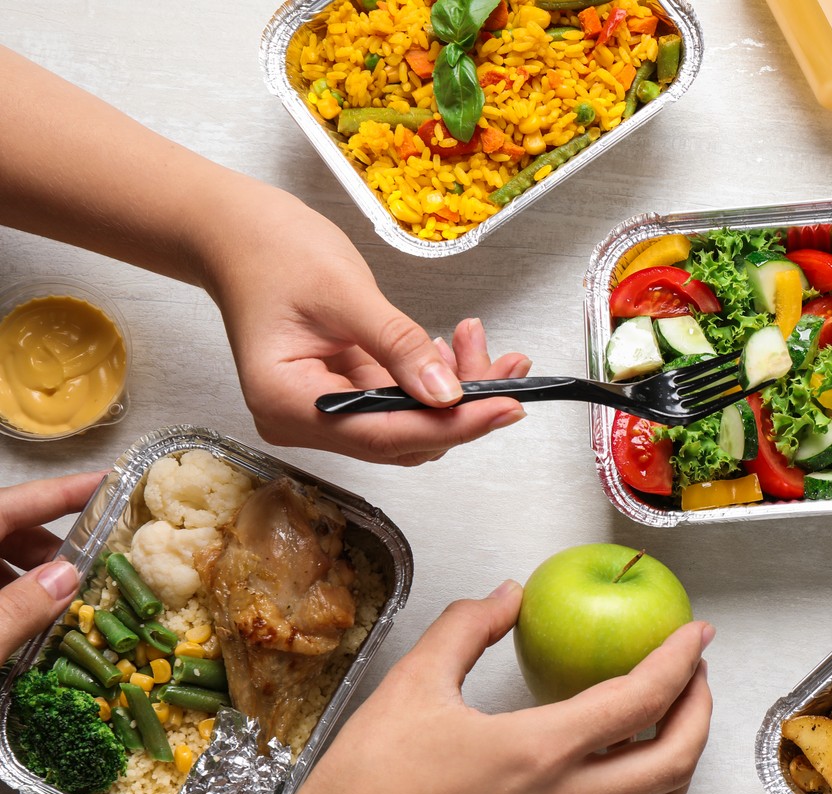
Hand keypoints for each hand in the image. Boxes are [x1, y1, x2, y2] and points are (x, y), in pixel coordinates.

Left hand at [0, 472, 103, 657]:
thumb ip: (20, 608)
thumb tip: (67, 577)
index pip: (13, 502)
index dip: (62, 491)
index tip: (110, 483)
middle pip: (6, 529)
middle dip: (49, 549)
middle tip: (90, 573)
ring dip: (29, 579)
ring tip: (60, 609)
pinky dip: (8, 597)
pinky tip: (24, 625)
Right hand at [203, 186, 530, 463]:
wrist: (236, 231)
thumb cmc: (270, 251)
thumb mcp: (344, 292)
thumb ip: (398, 345)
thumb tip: (448, 393)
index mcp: (287, 404)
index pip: (386, 434)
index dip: (453, 426)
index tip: (506, 407)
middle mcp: (302, 420)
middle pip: (403, 437)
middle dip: (463, 406)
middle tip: (511, 368)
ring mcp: (323, 410)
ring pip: (409, 423)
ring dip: (455, 390)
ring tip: (479, 341)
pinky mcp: (342, 393)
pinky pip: (400, 401)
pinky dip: (434, 378)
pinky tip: (456, 348)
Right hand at [263, 581, 714, 793]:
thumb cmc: (367, 786)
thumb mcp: (412, 684)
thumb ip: (468, 628)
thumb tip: (510, 594)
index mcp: (538, 753)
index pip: (641, 701)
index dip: (680, 661)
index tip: (696, 633)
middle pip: (675, 759)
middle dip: (700, 708)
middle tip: (694, 670)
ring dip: (684, 756)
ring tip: (674, 714)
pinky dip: (649, 788)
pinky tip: (626, 757)